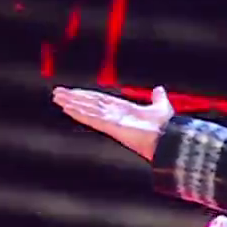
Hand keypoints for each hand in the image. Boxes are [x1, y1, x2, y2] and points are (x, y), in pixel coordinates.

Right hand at [53, 85, 173, 159]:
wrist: (169, 138)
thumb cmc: (165, 126)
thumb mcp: (161, 106)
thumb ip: (157, 98)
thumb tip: (158, 89)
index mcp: (123, 109)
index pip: (100, 100)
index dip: (86, 95)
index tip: (73, 92)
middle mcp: (114, 115)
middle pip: (90, 104)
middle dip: (74, 98)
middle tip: (57, 93)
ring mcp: (111, 121)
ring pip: (88, 109)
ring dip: (72, 103)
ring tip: (57, 98)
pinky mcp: (111, 126)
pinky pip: (93, 118)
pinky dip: (80, 113)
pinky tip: (68, 108)